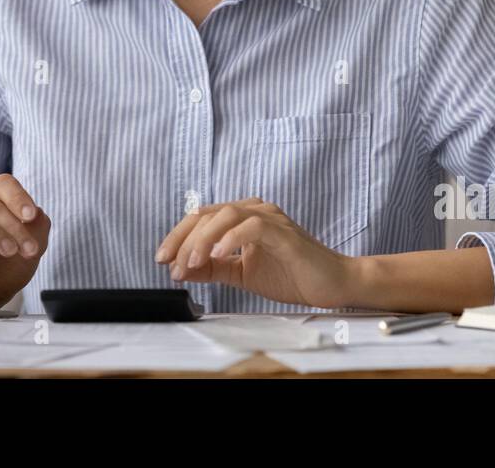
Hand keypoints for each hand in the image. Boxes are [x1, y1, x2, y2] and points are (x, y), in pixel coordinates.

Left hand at [154, 197, 356, 308]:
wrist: (332, 284)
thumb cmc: (292, 275)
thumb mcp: (242, 273)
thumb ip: (214, 267)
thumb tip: (182, 267)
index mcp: (244, 217)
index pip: (202, 217)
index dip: (178, 236)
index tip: (162, 259)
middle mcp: (256, 211)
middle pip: (208, 213)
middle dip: (183, 239)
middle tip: (171, 264)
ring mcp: (271, 218)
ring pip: (225, 215)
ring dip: (202, 240)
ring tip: (190, 263)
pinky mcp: (284, 233)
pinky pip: (252, 227)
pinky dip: (231, 239)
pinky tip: (218, 256)